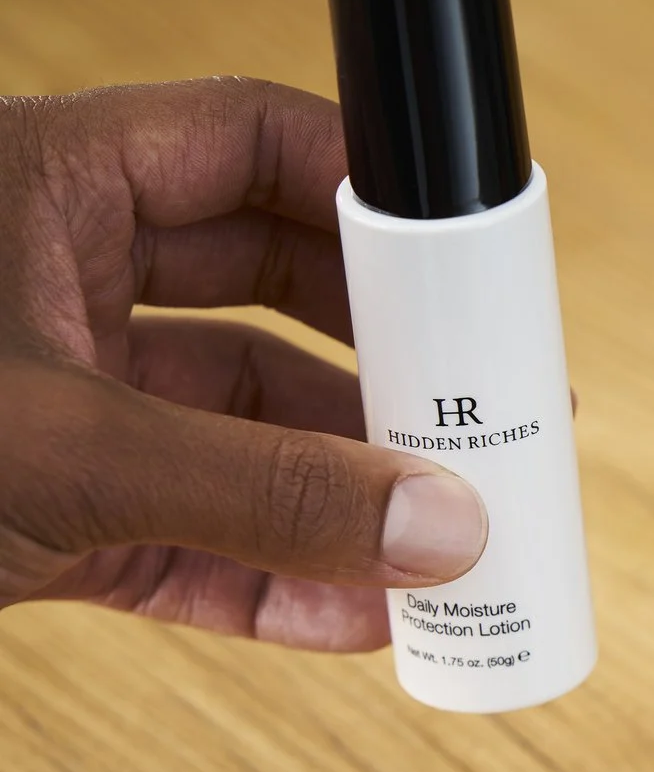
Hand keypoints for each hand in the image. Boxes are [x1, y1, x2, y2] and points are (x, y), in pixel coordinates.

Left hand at [0, 79, 487, 651]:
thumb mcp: (59, 457)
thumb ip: (261, 499)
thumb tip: (440, 533)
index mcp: (41, 187)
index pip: (249, 147)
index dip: (371, 194)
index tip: (476, 265)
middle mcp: (54, 280)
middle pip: (271, 296)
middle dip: (385, 367)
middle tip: (490, 420)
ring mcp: (50, 402)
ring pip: (236, 434)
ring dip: (339, 498)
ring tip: (443, 551)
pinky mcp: (41, 514)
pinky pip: (185, 538)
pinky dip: (267, 583)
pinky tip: (352, 624)